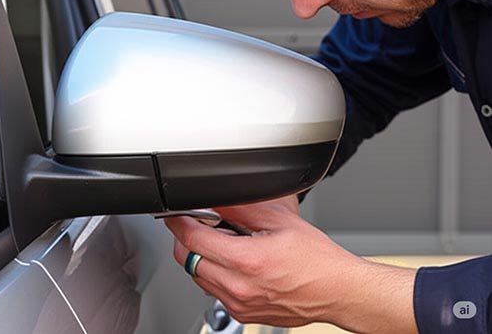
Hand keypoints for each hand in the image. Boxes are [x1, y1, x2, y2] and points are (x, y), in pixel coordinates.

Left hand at [165, 196, 362, 327]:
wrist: (336, 289)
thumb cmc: (315, 258)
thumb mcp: (280, 222)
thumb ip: (243, 208)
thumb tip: (218, 198)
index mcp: (246, 262)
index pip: (193, 240)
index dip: (179, 222)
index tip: (177, 213)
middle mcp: (238, 288)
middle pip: (188, 260)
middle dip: (187, 238)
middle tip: (202, 223)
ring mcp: (239, 305)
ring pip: (198, 276)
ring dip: (201, 255)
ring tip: (225, 241)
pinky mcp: (243, 313)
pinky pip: (214, 290)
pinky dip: (215, 272)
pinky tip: (235, 260)